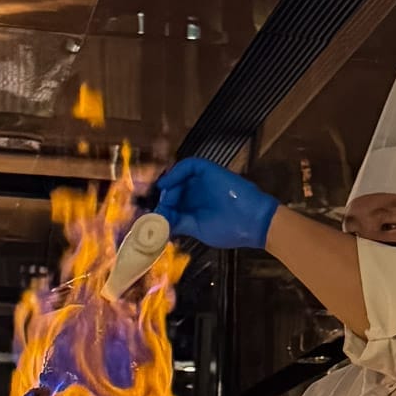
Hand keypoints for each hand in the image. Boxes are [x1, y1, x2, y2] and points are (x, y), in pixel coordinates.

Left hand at [155, 158, 279, 251]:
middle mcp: (193, 192)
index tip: (142, 217)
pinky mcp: (207, 170)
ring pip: (175, 178)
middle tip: (148, 208)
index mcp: (191, 208)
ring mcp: (200, 181)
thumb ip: (176, 222)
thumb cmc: (229, 229)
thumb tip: (154, 222)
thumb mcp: (196, 228)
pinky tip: (166, 186)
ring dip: (166, 188)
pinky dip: (174, 173)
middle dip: (157, 198)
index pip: (168, 204)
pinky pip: (187, 166)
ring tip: (162, 200)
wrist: (254, 222)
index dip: (156, 209)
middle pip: (168, 189)